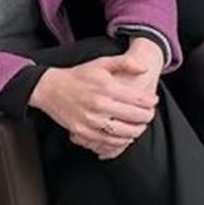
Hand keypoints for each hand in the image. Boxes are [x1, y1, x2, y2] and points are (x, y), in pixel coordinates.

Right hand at [28, 54, 159, 158]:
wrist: (50, 89)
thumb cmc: (79, 75)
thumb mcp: (102, 63)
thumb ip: (125, 63)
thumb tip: (144, 68)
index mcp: (106, 87)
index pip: (138, 99)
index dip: (150, 102)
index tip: (153, 101)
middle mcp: (99, 105)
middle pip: (133, 117)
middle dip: (147, 117)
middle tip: (149, 115)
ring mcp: (90, 120)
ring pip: (123, 132)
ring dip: (136, 131)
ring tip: (140, 126)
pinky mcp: (82, 132)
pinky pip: (107, 141)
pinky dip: (120, 141)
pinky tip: (125, 136)